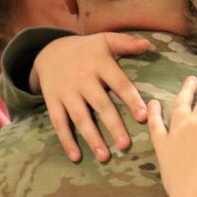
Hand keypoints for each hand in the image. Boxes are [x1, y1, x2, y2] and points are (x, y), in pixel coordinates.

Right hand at [33, 33, 150, 161]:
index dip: (131, 99)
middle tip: (125, 145)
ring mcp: (66, 91)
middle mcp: (83, 79)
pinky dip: (66, 140)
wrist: (48, 50)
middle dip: (113, 126)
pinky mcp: (52, 101)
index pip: (119, 83)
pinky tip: (76, 157)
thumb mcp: (105, 40)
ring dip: (92, 138)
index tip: (142, 116)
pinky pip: (59, 123)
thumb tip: (147, 44)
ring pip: (80, 117)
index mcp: (100, 64)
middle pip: (100, 104)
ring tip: (104, 156)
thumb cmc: (86, 49)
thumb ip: (126, 43)